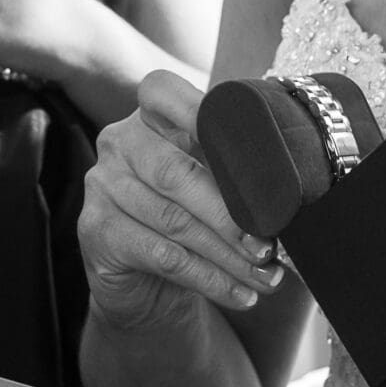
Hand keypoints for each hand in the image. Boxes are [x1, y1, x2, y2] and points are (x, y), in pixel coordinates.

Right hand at [79, 70, 285, 328]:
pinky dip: (209, 279)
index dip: (200, 111)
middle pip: (176, 172)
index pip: (164, 93)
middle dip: (230, 214)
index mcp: (149, 115)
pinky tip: (241, 294)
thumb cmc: (190, 217)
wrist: (146, 280)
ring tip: (266, 277)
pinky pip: (163, 257)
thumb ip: (236, 169)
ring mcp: (101, 185)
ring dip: (228, 256)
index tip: (247, 140)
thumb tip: (289, 193)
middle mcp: (119, 143)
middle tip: (270, 246)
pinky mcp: (96, 230)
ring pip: (174, 222)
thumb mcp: (212, 182)